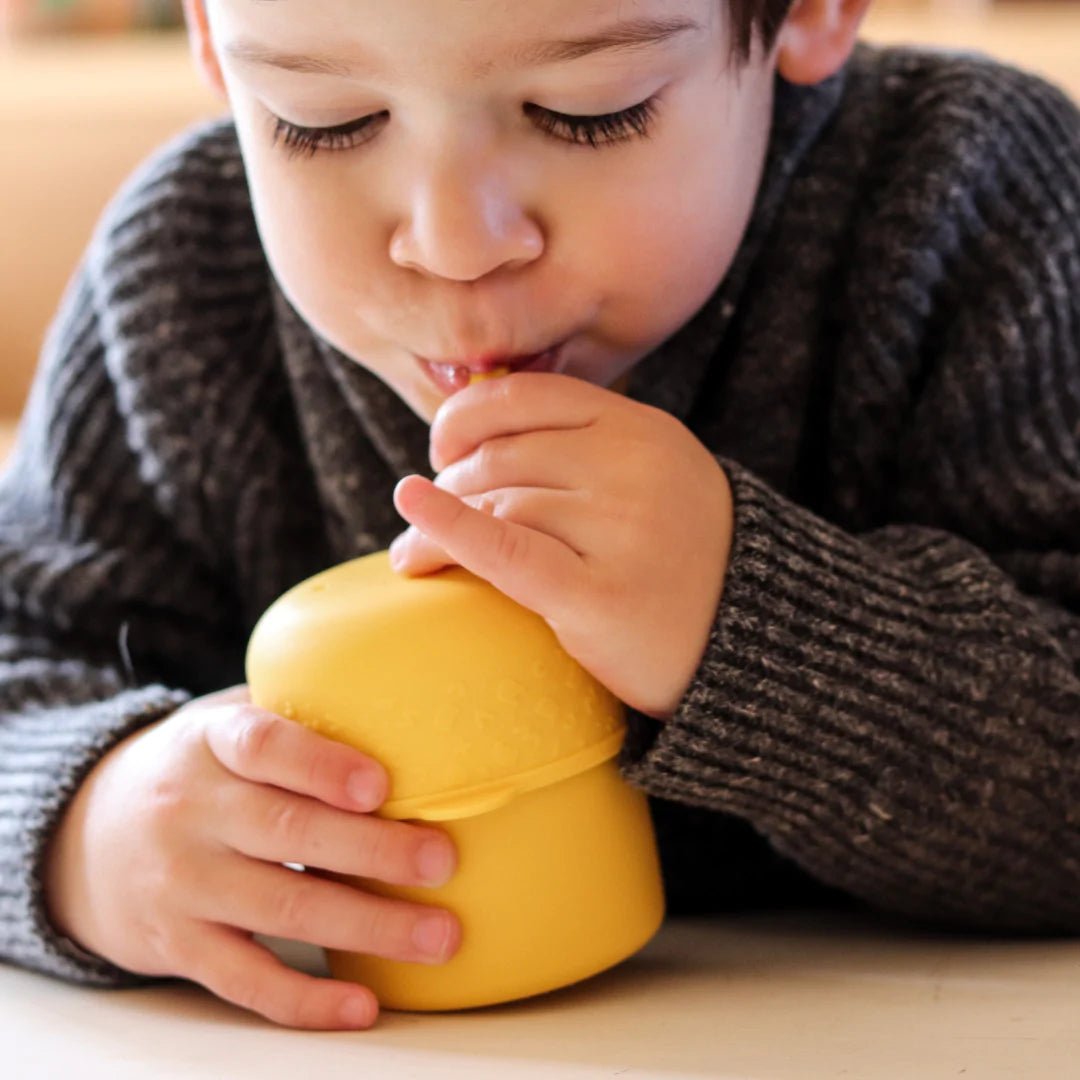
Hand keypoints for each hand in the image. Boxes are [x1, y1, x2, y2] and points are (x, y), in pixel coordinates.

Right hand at [43, 686, 460, 1029]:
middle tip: (442, 862)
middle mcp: (191, 811)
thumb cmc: (196, 769)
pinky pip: (246, 979)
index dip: (320, 765)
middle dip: (373, 851)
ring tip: (439, 936)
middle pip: (288, 831)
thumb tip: (403, 708)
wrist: (86, 837)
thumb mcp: (224, 722)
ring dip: (367, 926)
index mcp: (211, 743)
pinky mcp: (179, 946)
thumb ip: (294, 713)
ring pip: (281, 908)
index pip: (263, 746)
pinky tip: (362, 1007)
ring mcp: (183, 883)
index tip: (379, 785)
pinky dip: (305, 1001)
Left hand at [390, 373, 732, 717]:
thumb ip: (586, 447)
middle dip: (451, 484)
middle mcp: (633, 468)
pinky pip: (504, 550)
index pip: (526, 397)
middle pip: (501, 457)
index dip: (465, 417)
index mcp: (643, 429)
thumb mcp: (655, 477)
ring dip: (436, 526)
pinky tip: (411, 525)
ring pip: (495, 505)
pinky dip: (447, 533)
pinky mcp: (599, 596)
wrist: (754, 646)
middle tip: (432, 518)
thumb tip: (476, 439)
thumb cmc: (684, 560)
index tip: (440, 448)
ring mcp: (621, 529)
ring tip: (413, 555)